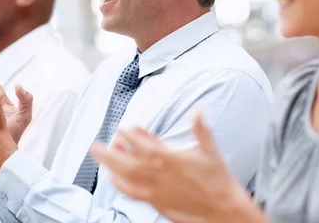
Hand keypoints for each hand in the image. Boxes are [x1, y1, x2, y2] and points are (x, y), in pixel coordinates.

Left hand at [91, 113, 255, 222]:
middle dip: (109, 153)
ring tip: (101, 156)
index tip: (122, 128)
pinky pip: (134, 193)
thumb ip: (201, 130)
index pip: (146, 147)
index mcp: (172, 161)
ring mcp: (157, 190)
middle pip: (128, 164)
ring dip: (111, 166)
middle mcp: (161, 176)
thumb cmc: (216, 178)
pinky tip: (113, 178)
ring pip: (128, 178)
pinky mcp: (157, 201)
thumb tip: (199, 111)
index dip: (132, 137)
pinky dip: (121, 185)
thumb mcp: (210, 151)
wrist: (223, 207)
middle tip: (94, 145)